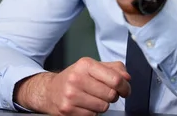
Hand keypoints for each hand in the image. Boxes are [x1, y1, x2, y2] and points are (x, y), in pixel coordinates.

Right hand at [14, 58, 130, 115]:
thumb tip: (127, 77)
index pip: (115, 79)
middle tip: (106, 93)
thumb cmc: (75, 78)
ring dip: (102, 105)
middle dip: (112, 96)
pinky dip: (92, 112)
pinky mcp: (67, 110)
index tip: (125, 90)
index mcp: (85, 65)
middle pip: (111, 95)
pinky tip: (84, 104)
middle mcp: (77, 78)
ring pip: (103, 107)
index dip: (125, 87)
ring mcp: (71, 95)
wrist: (50, 91)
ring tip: (93, 98)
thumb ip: (113, 68)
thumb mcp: (92, 67)